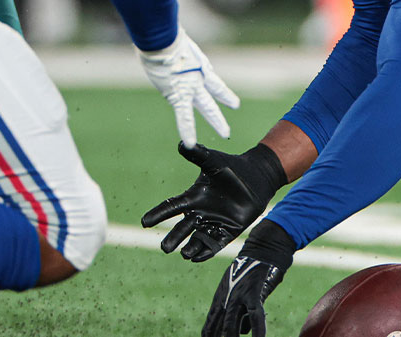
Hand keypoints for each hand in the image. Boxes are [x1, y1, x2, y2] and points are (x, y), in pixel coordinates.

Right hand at [138, 27, 238, 147]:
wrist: (161, 38)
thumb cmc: (160, 32)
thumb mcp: (168, 37)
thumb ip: (168, 37)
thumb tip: (157, 27)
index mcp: (196, 64)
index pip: (211, 77)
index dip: (220, 87)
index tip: (229, 96)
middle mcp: (197, 76)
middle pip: (214, 92)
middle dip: (223, 102)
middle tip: (235, 106)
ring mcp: (190, 87)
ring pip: (206, 107)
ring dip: (216, 120)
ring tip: (226, 134)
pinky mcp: (178, 94)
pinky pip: (184, 115)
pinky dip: (186, 129)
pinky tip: (190, 143)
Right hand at [142, 142, 285, 261]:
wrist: (255, 179)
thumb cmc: (231, 168)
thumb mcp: (213, 161)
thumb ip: (198, 155)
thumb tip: (181, 143)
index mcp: (193, 198)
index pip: (171, 206)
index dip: (158, 214)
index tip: (145, 221)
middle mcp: (199, 213)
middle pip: (182, 229)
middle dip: (173, 238)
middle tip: (165, 248)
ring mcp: (212, 223)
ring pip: (197, 240)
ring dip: (191, 247)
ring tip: (185, 254)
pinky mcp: (226, 232)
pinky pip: (214, 244)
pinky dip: (206, 251)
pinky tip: (198, 258)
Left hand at [203, 220, 294, 336]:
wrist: (262, 249)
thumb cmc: (253, 269)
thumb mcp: (240, 289)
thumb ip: (240, 309)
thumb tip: (243, 331)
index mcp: (220, 297)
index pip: (210, 323)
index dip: (209, 335)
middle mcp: (227, 298)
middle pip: (219, 326)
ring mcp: (239, 296)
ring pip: (233, 324)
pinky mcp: (254, 293)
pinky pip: (256, 316)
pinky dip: (258, 330)